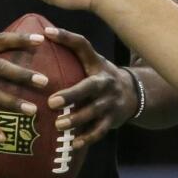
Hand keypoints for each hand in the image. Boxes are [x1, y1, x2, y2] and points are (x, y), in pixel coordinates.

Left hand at [43, 27, 137, 149]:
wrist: (133, 93)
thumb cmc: (101, 76)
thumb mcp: (93, 61)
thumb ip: (73, 51)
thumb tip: (44, 32)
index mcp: (97, 64)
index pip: (82, 46)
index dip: (66, 37)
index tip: (47, 33)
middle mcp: (105, 82)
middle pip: (90, 87)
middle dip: (72, 95)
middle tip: (52, 102)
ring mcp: (110, 102)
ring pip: (94, 112)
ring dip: (77, 119)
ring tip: (59, 125)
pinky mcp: (112, 119)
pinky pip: (100, 131)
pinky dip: (87, 138)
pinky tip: (74, 144)